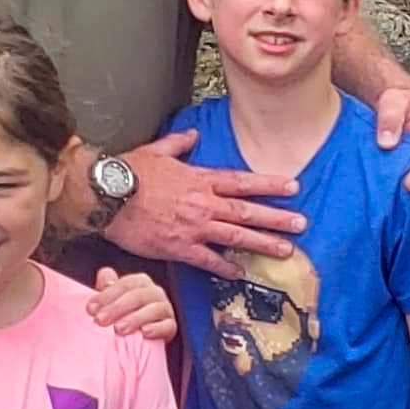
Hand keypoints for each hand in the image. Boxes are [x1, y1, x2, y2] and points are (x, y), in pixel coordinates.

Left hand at [85, 264, 178, 346]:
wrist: (139, 341)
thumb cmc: (121, 317)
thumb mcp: (111, 302)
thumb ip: (107, 288)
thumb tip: (104, 275)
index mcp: (139, 282)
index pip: (124, 285)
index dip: (106, 296)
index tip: (90, 309)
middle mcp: (154, 292)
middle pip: (137, 296)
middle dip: (116, 308)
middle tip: (100, 320)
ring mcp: (165, 309)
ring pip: (154, 309)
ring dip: (135, 318)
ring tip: (119, 329)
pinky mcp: (171, 326)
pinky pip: (168, 325)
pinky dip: (157, 329)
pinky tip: (145, 333)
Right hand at [119, 127, 308, 276]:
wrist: (107, 196)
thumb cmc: (129, 172)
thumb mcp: (156, 151)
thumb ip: (179, 144)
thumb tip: (193, 135)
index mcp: (199, 179)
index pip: (242, 182)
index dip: (269, 184)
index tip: (292, 187)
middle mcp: (203, 204)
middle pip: (247, 211)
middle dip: (277, 217)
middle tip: (301, 223)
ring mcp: (193, 227)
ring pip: (235, 236)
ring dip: (262, 243)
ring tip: (286, 250)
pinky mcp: (179, 248)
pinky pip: (208, 260)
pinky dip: (225, 267)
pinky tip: (240, 273)